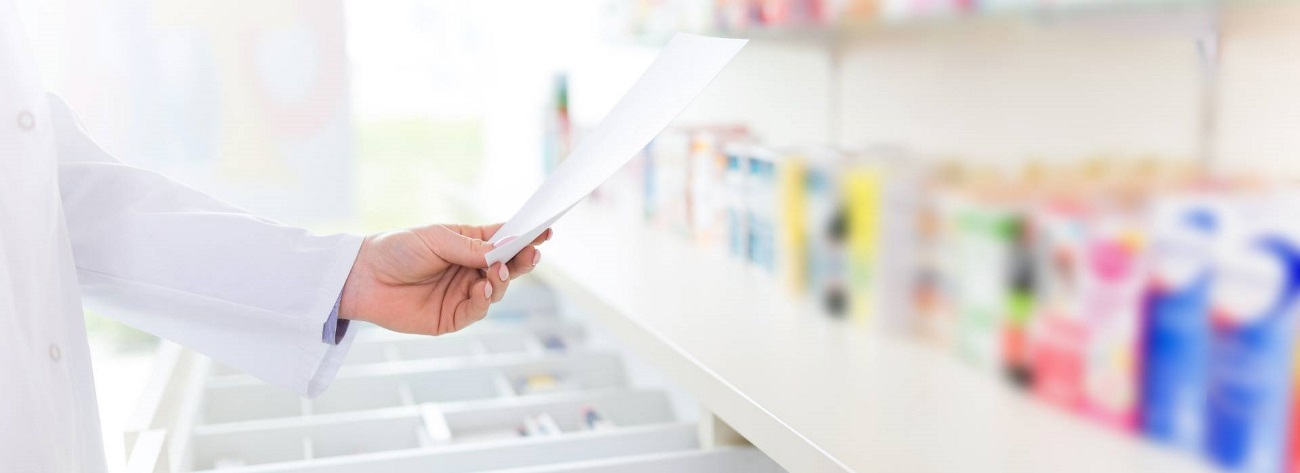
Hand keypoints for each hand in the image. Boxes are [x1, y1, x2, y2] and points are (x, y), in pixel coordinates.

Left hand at [338, 223, 550, 334]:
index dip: (526, 236)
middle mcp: (471, 269)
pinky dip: (483, 301)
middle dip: (522, 261)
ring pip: (497, 290)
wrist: (362, 278)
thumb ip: (470, 248)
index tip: (545, 231)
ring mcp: (464, 294)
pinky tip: (481, 289)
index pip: (504, 239)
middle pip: (508, 266)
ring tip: (495, 271)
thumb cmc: (397, 249)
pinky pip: (477, 312)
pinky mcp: (452, 318)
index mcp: (469, 244)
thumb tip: (502, 252)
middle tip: (532, 254)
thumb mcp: (435, 239)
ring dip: (501, 281)